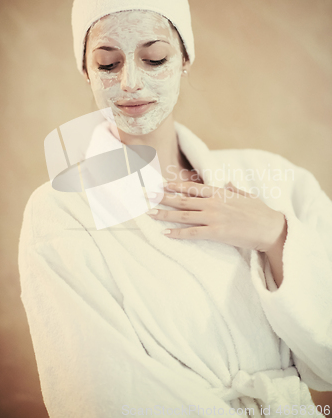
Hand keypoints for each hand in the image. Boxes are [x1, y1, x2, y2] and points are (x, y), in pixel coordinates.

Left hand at [147, 180, 285, 253]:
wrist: (271, 228)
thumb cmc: (260, 212)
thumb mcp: (247, 195)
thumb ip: (234, 189)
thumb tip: (226, 183)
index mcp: (219, 193)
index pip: (191, 187)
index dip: (174, 186)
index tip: (160, 184)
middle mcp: (213, 203)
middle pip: (182, 199)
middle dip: (162, 197)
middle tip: (146, 195)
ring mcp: (214, 217)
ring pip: (183, 215)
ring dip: (164, 214)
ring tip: (150, 213)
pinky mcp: (216, 232)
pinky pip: (192, 233)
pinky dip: (177, 233)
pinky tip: (165, 233)